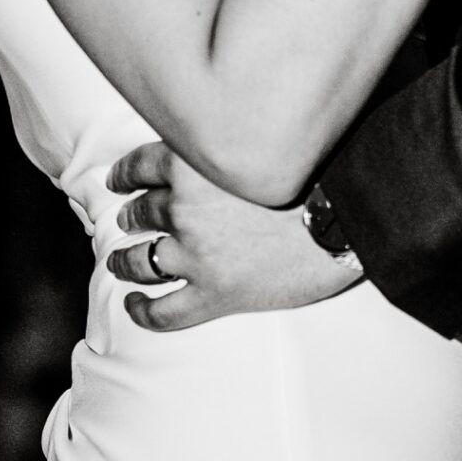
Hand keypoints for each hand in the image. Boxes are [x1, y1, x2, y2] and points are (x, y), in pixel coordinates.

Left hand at [105, 141, 356, 331]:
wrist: (343, 224)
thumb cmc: (312, 180)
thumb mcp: (253, 149)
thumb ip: (219, 152)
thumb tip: (200, 155)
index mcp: (193, 166)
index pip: (140, 166)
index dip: (123, 175)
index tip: (118, 181)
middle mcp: (185, 209)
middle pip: (139, 212)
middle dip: (131, 217)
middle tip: (129, 220)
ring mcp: (195, 256)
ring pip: (139, 261)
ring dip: (124, 261)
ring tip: (120, 262)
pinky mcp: (213, 295)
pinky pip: (161, 311)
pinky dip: (141, 310)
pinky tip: (135, 304)